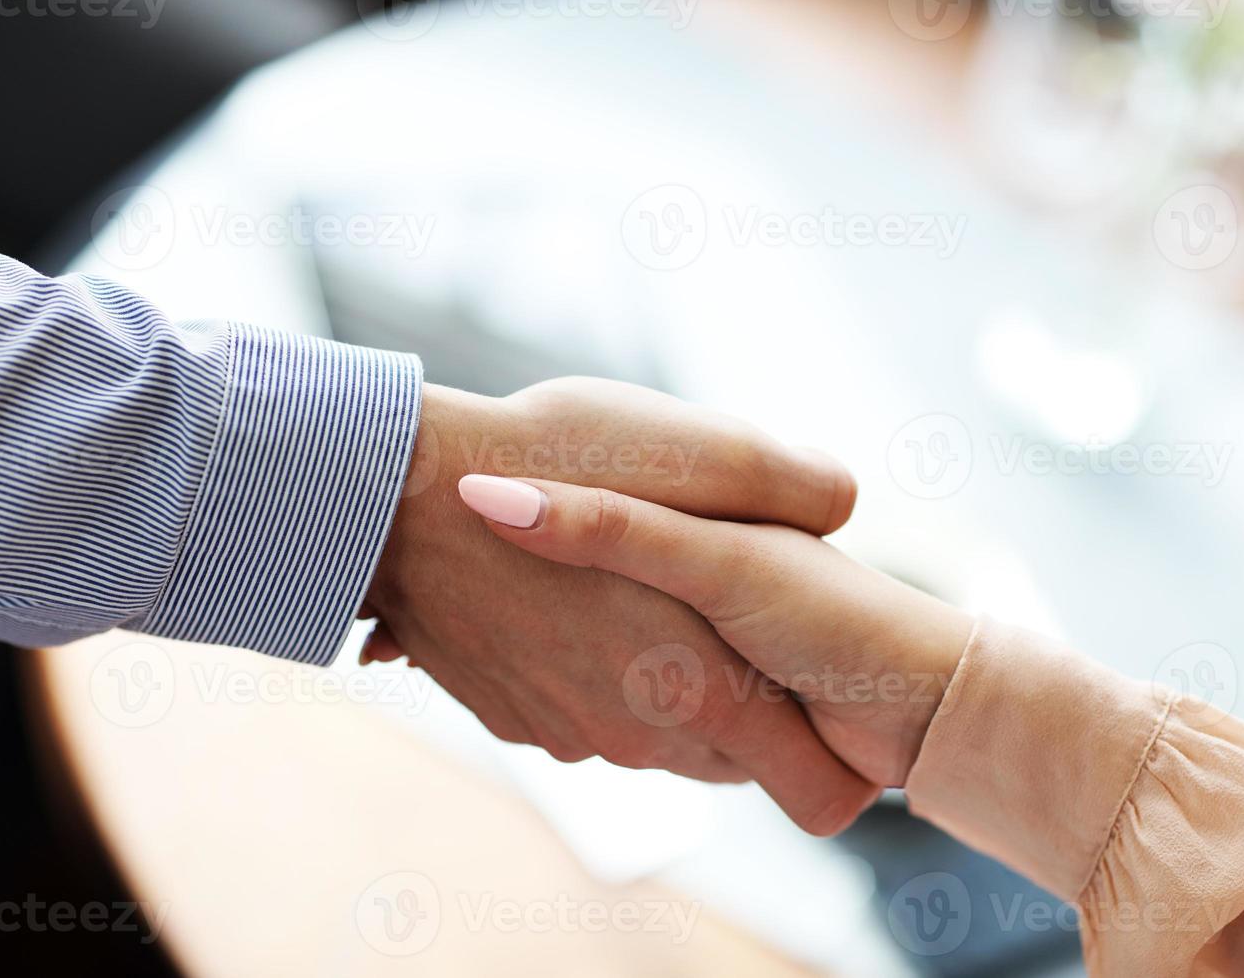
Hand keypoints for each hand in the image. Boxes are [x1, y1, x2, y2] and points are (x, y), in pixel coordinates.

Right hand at [361, 378, 877, 833]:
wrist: (399, 500)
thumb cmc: (565, 460)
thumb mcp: (711, 455)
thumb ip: (795, 487)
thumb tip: (843, 495)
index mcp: (708, 691)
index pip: (813, 789)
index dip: (831, 751)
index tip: (822, 691)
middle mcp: (642, 737)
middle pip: (731, 754)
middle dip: (741, 698)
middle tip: (724, 612)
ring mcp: (572, 735)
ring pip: (656, 734)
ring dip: (664, 681)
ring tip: (644, 596)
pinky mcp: (518, 723)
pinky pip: (586, 716)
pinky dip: (594, 674)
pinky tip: (573, 605)